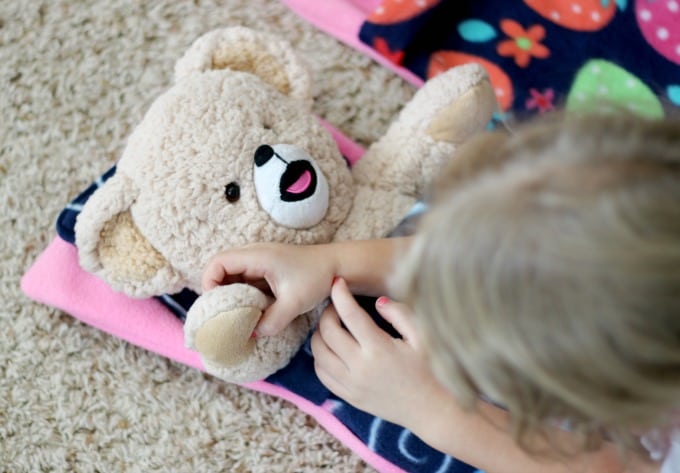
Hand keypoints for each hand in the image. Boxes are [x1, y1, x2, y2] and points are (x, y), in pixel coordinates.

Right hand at [202, 243, 334, 335]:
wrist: (338, 266)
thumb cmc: (318, 277)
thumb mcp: (295, 302)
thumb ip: (272, 320)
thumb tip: (252, 334)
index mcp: (257, 256)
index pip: (218, 262)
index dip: (209, 283)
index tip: (216, 306)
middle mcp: (254, 255)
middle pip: (220, 269)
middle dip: (217, 292)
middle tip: (222, 315)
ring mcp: (259, 262)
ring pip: (232, 276)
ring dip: (230, 295)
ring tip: (236, 316)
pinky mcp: (266, 270)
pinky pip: (245, 281)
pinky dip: (242, 295)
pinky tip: (251, 312)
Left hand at [311, 277, 443, 426]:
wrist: (433, 411)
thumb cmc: (432, 370)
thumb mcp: (422, 337)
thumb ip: (400, 314)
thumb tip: (377, 302)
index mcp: (379, 349)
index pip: (349, 314)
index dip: (340, 294)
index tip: (338, 282)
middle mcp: (360, 368)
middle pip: (327, 332)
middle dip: (328, 312)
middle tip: (338, 305)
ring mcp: (351, 385)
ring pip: (318, 354)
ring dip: (320, 334)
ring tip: (333, 325)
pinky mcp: (349, 397)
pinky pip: (322, 374)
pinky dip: (320, 357)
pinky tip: (332, 348)